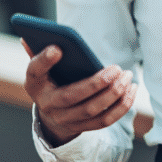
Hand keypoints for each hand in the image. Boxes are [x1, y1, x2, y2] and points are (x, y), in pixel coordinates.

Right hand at [21, 38, 137, 146]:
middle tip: (116, 68)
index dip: (44, 60)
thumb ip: (40, 51)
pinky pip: (105, 120)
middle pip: (72, 96)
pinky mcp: (83, 127)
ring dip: (114, 94)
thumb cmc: (51, 80)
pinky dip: (121, 106)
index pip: (35, 70)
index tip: (58, 48)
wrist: (52, 113)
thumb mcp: (42, 66)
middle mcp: (47, 104)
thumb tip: (29, 34)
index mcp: (35, 83)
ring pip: (92, 110)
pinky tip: (132, 90)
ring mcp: (65, 119)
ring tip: (127, 76)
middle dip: (97, 83)